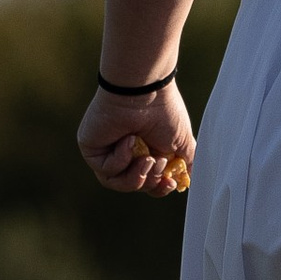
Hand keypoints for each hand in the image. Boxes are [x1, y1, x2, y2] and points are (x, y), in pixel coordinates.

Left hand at [76, 80, 195, 195]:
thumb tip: (188, 181)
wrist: (144, 92)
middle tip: (157, 163)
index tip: (171, 184)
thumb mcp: (182, 142)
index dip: (159, 187)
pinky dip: (121, 159)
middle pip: (134, 184)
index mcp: (147, 149)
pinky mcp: (92, 150)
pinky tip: (128, 138)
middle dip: (149, 180)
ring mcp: (108, 151)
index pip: (150, 179)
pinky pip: (106, 170)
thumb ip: (186, 163)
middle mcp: (127, 151)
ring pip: (118, 182)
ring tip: (146, 158)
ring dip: (135, 176)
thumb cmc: (164, 112)